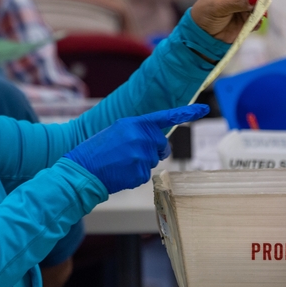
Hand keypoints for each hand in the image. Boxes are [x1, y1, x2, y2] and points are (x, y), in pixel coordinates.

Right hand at [64, 104, 209, 193]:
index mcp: (134, 123)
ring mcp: (141, 155)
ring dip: (140, 164)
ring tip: (120, 163)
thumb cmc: (95, 151)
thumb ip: (137, 132)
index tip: (203, 110)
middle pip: (161, 145)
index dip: (186, 113)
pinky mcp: (140, 172)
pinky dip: (134, 176)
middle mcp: (141, 137)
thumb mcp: (116, 132)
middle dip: (152, 151)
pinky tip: (120, 173)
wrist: (81, 170)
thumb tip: (157, 142)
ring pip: (152, 161)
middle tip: (130, 155)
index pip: (164, 117)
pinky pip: (145, 175)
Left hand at [190, 0, 263, 42]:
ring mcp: (245, 3)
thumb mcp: (219, 6)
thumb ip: (238, 2)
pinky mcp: (247, 16)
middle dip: (260, 0)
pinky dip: (257, 21)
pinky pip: (258, 17)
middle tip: (259, 10)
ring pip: (260, 4)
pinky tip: (253, 25)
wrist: (202, 34)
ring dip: (259, 12)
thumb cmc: (205, 14)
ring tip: (255, 19)